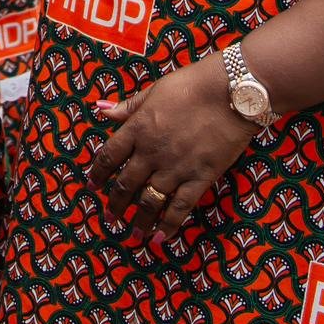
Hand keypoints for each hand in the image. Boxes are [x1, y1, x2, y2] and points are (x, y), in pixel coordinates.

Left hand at [90, 57, 258, 239]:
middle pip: (126, 184)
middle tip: (110, 217)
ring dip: (138, 220)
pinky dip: (168, 225)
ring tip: (132, 234)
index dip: (98, 174)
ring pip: (149, 201)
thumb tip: (101, 110)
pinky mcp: (200, 178)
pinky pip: (180, 208)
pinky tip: (160, 239)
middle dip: (115, 203)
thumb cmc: (192, 85)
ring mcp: (175, 168)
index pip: (109, 156)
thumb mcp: (155, 90)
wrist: (231, 91)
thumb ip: (128, 106)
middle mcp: (151, 152)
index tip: (92, 186)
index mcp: (138, 128)